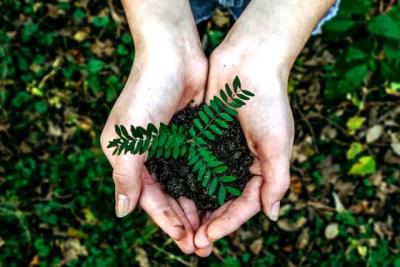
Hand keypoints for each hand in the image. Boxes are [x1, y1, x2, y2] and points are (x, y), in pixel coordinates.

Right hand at [100, 3, 208, 252]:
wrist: (174, 54)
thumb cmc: (146, 91)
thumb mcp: (128, 136)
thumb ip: (125, 175)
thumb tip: (121, 212)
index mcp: (129, 157)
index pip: (148, 198)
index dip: (165, 220)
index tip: (185, 239)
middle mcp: (149, 155)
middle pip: (168, 197)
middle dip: (184, 221)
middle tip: (202, 245)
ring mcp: (172, 146)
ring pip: (185, 186)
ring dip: (197, 208)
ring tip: (212, 230)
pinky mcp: (191, 137)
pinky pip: (199, 167)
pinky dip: (207, 185)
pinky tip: (219, 200)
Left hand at [193, 6, 295, 254]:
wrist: (249, 62)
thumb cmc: (268, 101)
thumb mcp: (278, 143)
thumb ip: (276, 180)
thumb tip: (271, 215)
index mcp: (261, 167)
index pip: (245, 204)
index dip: (228, 223)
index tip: (208, 237)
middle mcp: (240, 163)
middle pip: (224, 201)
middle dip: (209, 222)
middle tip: (192, 243)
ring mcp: (221, 151)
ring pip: (206, 187)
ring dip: (195, 207)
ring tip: (181, 227)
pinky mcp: (204, 137)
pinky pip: (194, 164)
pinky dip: (185, 180)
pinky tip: (173, 194)